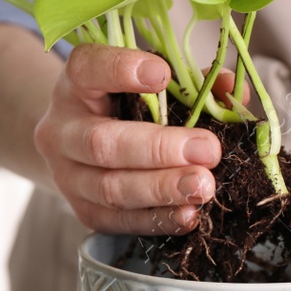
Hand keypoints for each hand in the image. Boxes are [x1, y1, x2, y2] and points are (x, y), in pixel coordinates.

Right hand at [34, 44, 221, 234]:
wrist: (81, 146)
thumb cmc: (125, 104)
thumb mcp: (148, 81)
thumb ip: (188, 81)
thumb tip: (228, 88)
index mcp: (75, 83)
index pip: (86, 68)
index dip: (120, 70)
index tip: (162, 74)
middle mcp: (62, 129)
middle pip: (101, 143)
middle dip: (159, 149)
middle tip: (207, 151)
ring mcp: (67, 175)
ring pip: (110, 189)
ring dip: (162, 190)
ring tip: (203, 186)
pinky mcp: (82, 210)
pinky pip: (117, 221)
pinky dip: (157, 219)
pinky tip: (189, 214)